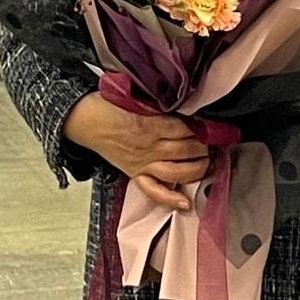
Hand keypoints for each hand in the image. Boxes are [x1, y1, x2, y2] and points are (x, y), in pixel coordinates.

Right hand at [65, 93, 209, 212]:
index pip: (185, 128)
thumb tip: (184, 103)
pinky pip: (153, 191)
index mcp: (148, 124)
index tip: (216, 125)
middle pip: (186, 149)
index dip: (204, 127)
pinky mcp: (134, 174)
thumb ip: (158, 102)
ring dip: (198, 168)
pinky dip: (170, 199)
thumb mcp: (134, 96)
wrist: (82, 121)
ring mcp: (142, 163)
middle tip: (217, 141)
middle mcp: (148, 147)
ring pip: (177, 172)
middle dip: (206, 146)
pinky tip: (186, 203)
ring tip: (209, 162)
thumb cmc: (106, 104)